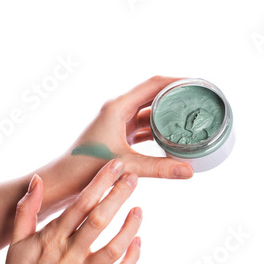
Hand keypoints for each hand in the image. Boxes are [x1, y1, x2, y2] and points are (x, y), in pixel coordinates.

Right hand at [0, 159, 141, 263]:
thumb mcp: (16, 243)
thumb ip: (27, 210)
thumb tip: (37, 180)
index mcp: (52, 238)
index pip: (81, 203)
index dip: (100, 182)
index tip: (114, 165)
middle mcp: (70, 254)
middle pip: (100, 219)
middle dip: (119, 195)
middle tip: (133, 178)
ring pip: (114, 247)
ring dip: (130, 226)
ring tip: (139, 210)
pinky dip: (132, 258)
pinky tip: (138, 242)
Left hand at [34, 76, 193, 216]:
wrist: (62, 181)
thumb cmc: (85, 169)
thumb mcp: (126, 165)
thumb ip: (159, 168)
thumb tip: (190, 171)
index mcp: (118, 107)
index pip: (154, 84)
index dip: (178, 82)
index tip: (198, 85)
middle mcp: (119, 110)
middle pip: (154, 95)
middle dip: (177, 97)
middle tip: (201, 100)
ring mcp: (119, 122)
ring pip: (150, 112)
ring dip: (169, 114)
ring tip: (192, 116)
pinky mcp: (119, 135)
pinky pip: (145, 128)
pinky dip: (160, 131)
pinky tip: (175, 137)